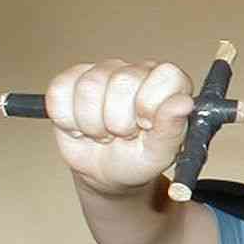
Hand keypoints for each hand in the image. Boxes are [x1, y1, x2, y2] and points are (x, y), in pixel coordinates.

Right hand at [46, 59, 193, 194]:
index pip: (163, 75)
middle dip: (119, 121)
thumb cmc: (140, 159)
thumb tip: (183, 103)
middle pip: (121, 81)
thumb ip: (172, 128)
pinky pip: (59, 92)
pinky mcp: (72, 80)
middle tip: (124, 135)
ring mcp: (104, 72)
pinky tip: (82, 127)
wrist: (107, 172)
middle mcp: (139, 71)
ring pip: (89, 87)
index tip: (147, 127)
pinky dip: (68, 120)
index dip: (150, 105)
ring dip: (93, 125)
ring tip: (105, 134)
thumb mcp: (161, 153)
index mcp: (170, 83)